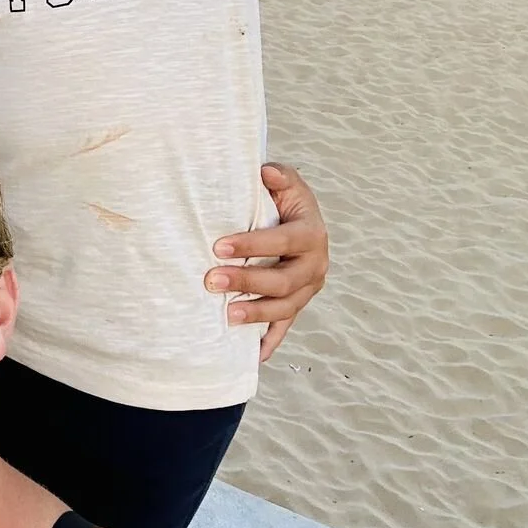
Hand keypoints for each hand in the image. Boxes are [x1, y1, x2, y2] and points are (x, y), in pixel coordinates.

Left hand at [208, 162, 328, 361]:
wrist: (299, 220)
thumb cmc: (286, 200)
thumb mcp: (287, 183)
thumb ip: (280, 175)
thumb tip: (265, 171)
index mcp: (312, 233)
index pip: (283, 241)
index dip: (252, 244)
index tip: (218, 246)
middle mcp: (315, 265)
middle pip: (283, 280)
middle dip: (247, 282)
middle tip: (211, 281)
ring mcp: (308, 289)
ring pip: (285, 308)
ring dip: (256, 314)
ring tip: (226, 316)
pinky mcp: (297, 304)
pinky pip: (285, 327)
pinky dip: (270, 342)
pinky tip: (253, 356)